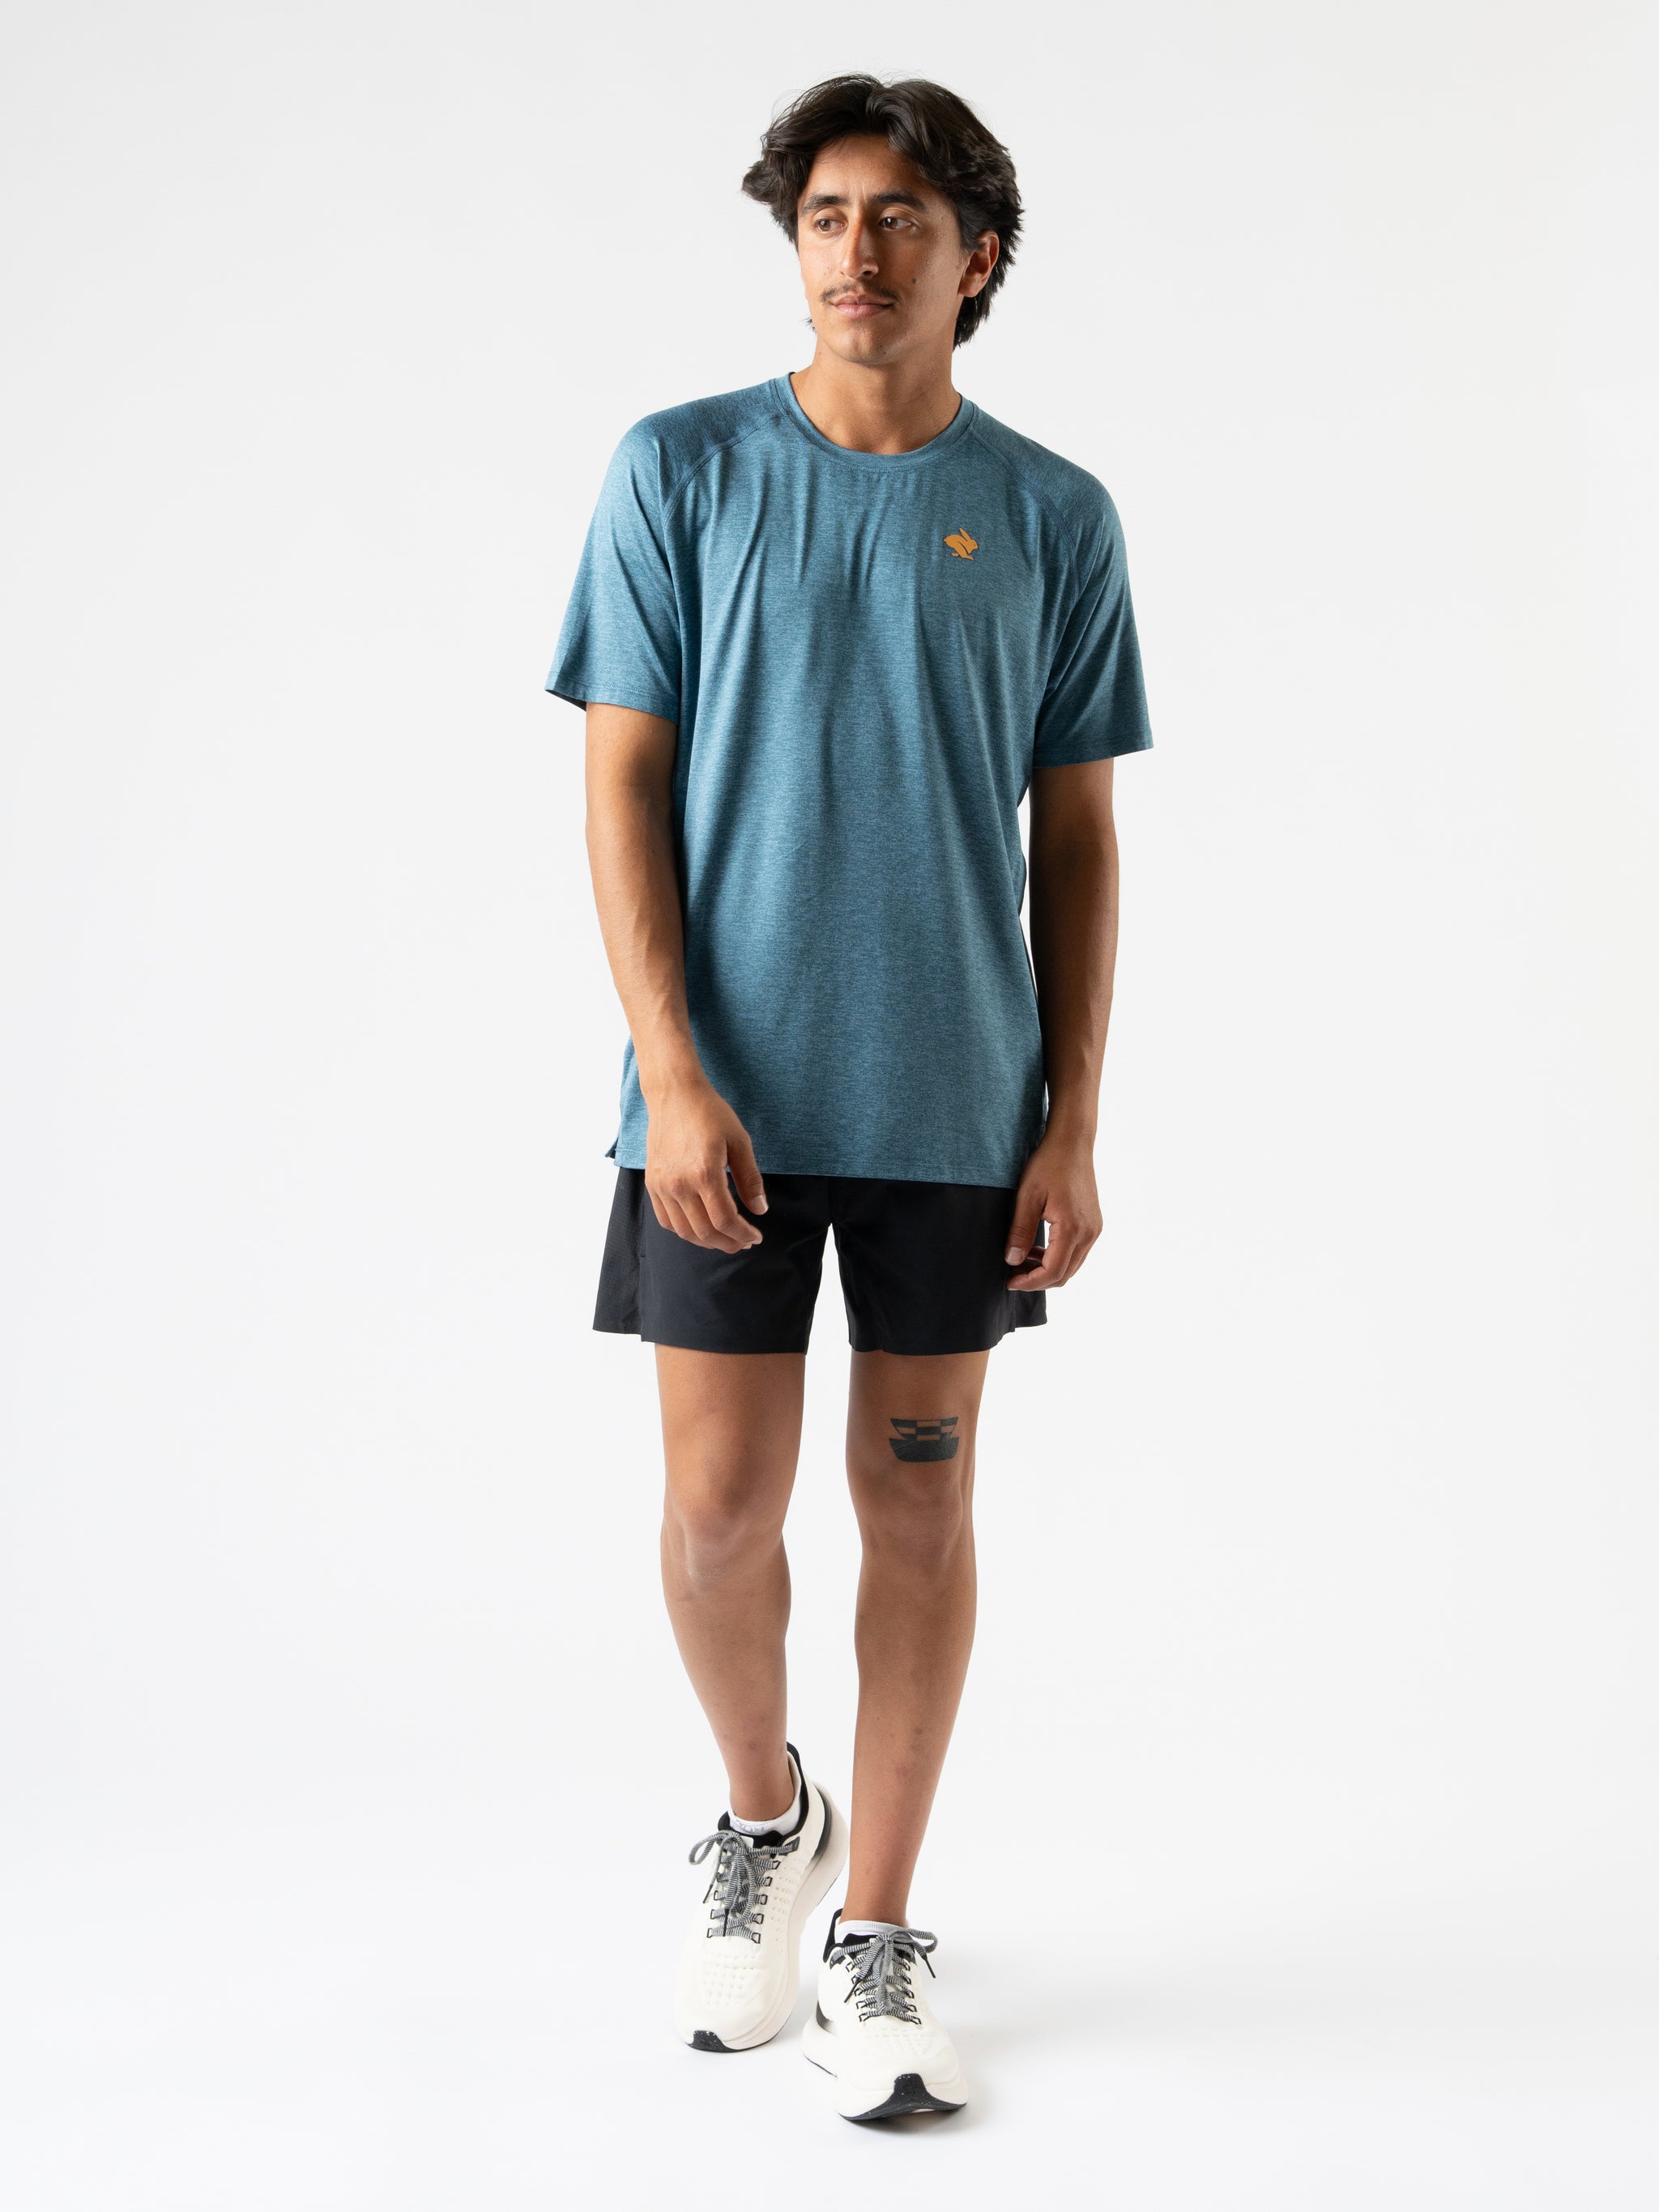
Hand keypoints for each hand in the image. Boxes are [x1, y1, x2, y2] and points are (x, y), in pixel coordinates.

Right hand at [644, 1079, 767, 1251]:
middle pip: (704, 1231)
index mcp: (704, 1173)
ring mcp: (662, 1185)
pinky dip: (684, 1231)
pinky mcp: (652, 1182)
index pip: (724, 1220)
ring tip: (724, 1239)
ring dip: (706, 1241)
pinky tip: (700, 1228)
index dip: (742, 1234)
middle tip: (743, 1242)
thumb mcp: (739, 1141)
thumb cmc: (709, 1113)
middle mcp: (679, 1184)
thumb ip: (750, 1178)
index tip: (756, 1236)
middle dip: (727, 1242)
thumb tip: (760, 1210)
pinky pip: (666, 1219)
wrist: (674, 1095)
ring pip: (684, 1230)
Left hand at [1005, 1129, 1101, 1289]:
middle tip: (1012, 1274)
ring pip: (1072, 1266)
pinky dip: (1057, 1258)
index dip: (1030, 1282)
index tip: (1009, 1281)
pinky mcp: (1094, 1224)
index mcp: (1072, 1228)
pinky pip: (1077, 1252)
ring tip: (1021, 1260)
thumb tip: (1012, 1261)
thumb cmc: (1048, 1165)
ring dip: (1047, 1269)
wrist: (1072, 1143)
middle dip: (1037, 1280)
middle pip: (1065, 1275)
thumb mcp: (1026, 1197)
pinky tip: (1037, 1248)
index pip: (1053, 1272)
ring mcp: (1094, 1229)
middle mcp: (1089, 1233)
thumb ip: (1019, 1232)